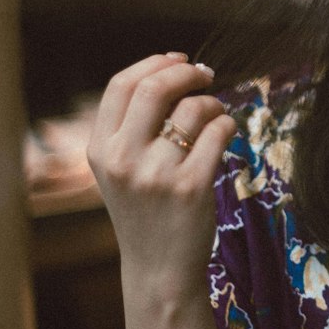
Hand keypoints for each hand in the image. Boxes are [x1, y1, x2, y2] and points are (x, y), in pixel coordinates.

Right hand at [87, 52, 238, 293]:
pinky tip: (227, 132)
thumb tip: (172, 70)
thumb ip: (132, 127)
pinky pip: (218, 133)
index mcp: (100, 150)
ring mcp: (156, 174)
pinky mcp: (191, 187)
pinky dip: (228, 124)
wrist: (158, 269)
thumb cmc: (145, 211)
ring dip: (213, 103)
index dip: (154, 63)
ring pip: (193, 109)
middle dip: (187, 72)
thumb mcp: (119, 170)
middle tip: (206, 75)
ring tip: (216, 115)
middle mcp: (122, 159)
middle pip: (155, 88)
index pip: (121, 85)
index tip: (178, 59)